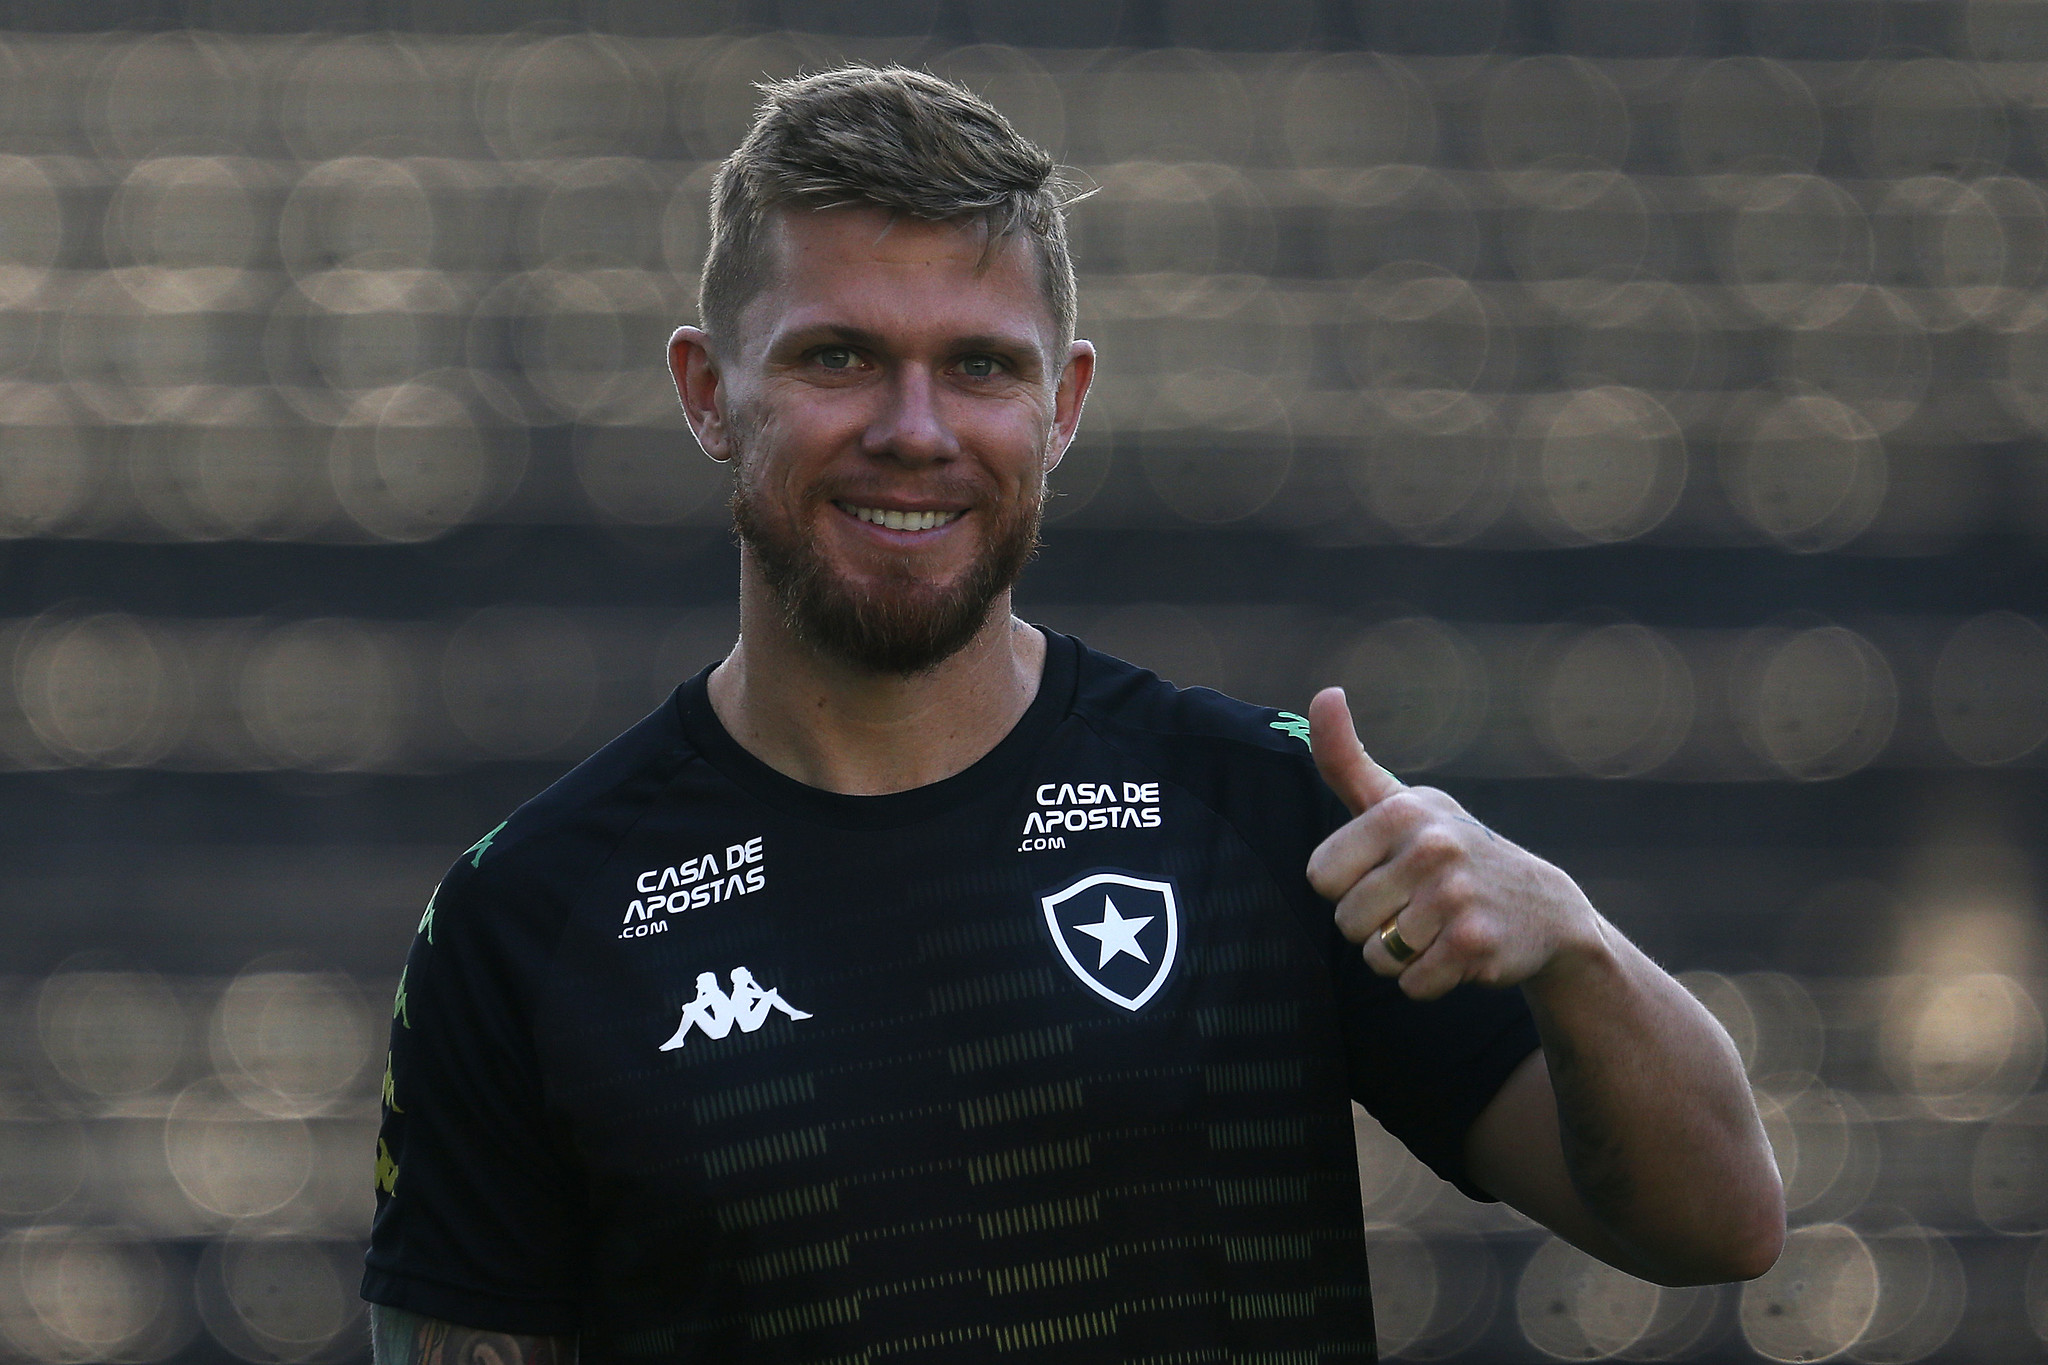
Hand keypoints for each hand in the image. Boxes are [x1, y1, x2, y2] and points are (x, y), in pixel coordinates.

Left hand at [1305, 686, 1602, 998]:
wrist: (1543, 907)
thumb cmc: (1448, 850)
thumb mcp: (1399, 802)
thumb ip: (1346, 759)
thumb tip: (1324, 692)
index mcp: (1401, 813)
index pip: (1320, 876)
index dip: (1347, 885)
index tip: (1384, 872)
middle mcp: (1431, 849)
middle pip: (1346, 921)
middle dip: (1374, 924)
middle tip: (1417, 904)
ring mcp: (1456, 898)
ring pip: (1377, 956)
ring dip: (1401, 954)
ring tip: (1438, 927)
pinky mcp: (1476, 947)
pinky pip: (1411, 985)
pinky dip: (1427, 980)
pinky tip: (1458, 952)